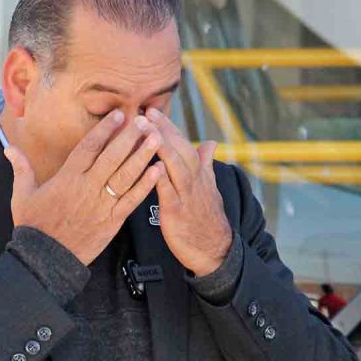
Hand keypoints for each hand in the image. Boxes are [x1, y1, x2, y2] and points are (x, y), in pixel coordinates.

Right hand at [3, 110, 162, 264]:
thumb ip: (21, 168)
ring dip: (143, 156)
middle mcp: (87, 187)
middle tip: (145, 120)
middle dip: (129, 137)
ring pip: (126, 175)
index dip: (105, 129)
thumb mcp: (22, 194)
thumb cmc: (33, 226)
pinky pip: (132, 200)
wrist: (45, 259)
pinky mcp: (112, 221)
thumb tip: (9, 147)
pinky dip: (145, 185)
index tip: (119, 114)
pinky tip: (157, 171)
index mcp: (67, 177)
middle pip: (112, 157)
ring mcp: (102, 204)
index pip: (89, 147)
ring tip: (157, 139)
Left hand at [146, 107, 231, 275]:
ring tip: (145, 130)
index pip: (182, 144)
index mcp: (198, 173)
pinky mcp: (177, 212)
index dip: (168, 127)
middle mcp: (194, 180)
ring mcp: (186, 195)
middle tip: (145, 112)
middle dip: (162, 129)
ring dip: (159, 145)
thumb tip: (210, 142)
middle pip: (178, 149)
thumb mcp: (209, 188)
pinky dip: (159, 177)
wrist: (215, 249)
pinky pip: (167, 191)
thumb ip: (206, 164)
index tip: (152, 111)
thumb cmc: (207, 218)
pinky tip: (149, 166)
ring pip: (174, 165)